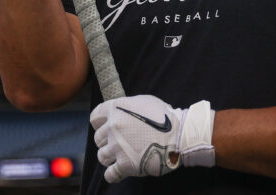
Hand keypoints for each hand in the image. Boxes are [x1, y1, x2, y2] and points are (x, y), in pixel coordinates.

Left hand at [91, 95, 214, 183]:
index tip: (108, 128)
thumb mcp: (144, 101)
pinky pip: (110, 174)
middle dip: (108, 141)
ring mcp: (118, 146)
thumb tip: (118, 113)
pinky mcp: (125, 164)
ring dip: (111, 157)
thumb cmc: (165, 117)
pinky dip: (114, 174)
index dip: (101, 124)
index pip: (95, 118)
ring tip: (123, 156)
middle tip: (122, 143)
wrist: (180, 134)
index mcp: (116, 109)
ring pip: (102, 156)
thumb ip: (126, 107)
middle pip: (98, 138)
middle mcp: (113, 127)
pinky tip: (120, 171)